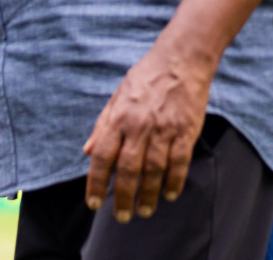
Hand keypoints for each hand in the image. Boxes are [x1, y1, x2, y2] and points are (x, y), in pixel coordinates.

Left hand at [82, 44, 211, 222]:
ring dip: (148, 194)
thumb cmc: (147, 75)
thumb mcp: (117, 96)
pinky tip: (170, 193)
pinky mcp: (186, 129)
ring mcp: (164, 128)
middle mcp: (140, 126)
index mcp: (119, 118)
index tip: (95, 202)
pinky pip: (179, 161)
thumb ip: (102, 125)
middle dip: (123, 197)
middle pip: (128, 170)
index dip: (96, 183)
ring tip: (144, 210)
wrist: (183, 57)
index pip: (102, 157)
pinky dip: (175, 180)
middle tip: (122, 216)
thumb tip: (86, 151)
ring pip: (154, 170)